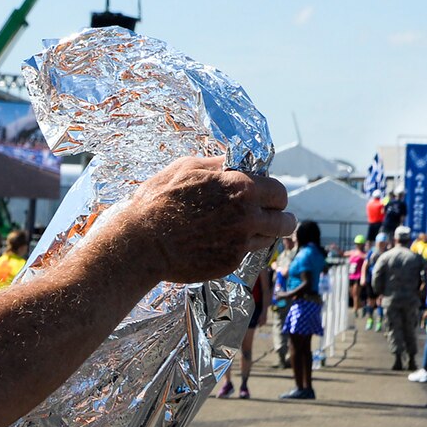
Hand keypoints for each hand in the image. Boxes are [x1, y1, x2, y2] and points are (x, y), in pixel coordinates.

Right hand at [112, 156, 293, 284]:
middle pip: (284, 220)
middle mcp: (248, 216)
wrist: (141, 243)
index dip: (273, 194)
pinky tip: (221, 243)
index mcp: (241, 187)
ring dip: (263, 234)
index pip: (279, 191)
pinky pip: (246, 254)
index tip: (266, 197)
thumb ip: (218, 164)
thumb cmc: (158, 201)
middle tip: (272, 218)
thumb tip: (233, 162)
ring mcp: (240, 243)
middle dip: (281, 217)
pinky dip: (239, 248)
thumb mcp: (187, 167)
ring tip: (248, 230)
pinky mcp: (229, 263)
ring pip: (269, 239)